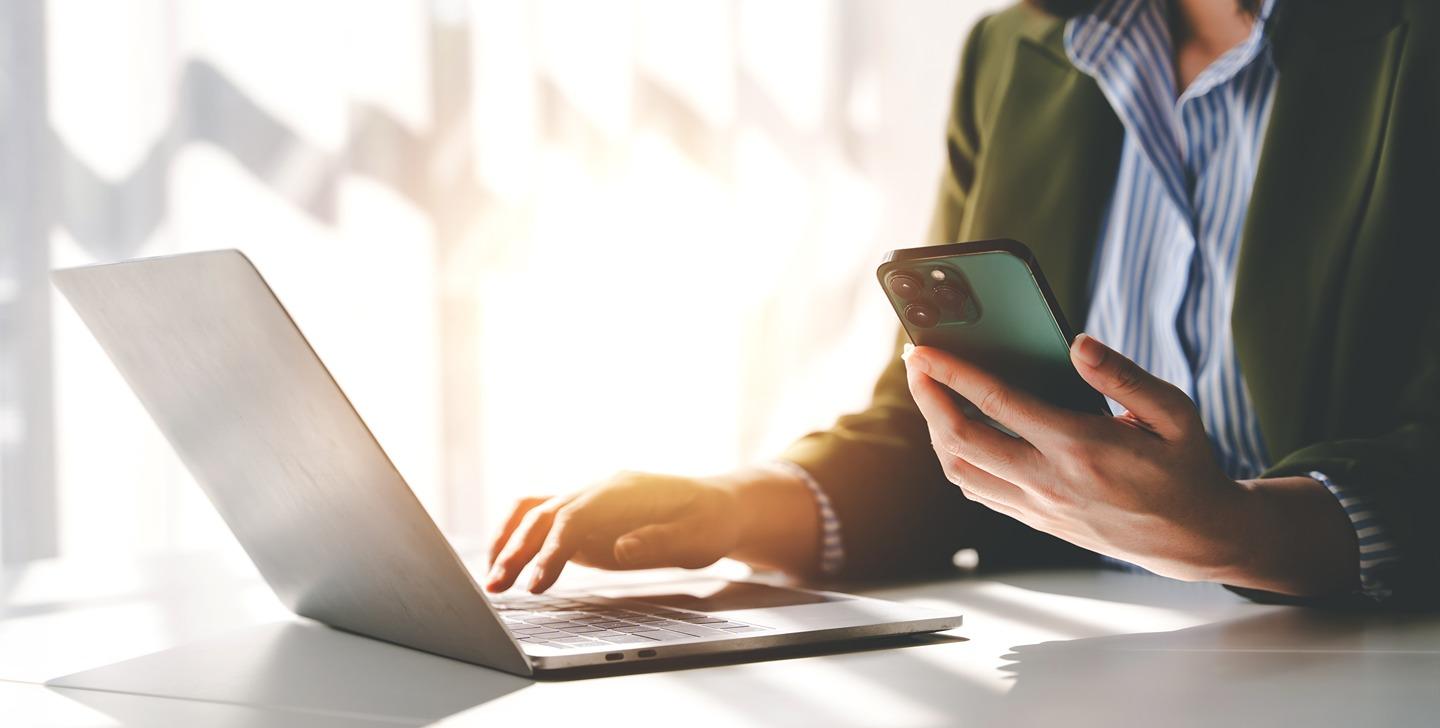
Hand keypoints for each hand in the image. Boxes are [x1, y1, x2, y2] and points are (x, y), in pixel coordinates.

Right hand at [485, 472, 743, 593]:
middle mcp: (597, 489)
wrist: (717, 506)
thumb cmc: (709, 523)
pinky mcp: (583, 516)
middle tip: (497, 588)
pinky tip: (507, 565)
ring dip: (507, 541)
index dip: (551, 550)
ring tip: (492, 581)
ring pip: (533, 511)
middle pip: (544, 513)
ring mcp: (587, 499)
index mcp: (623, 491)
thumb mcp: (697, 538)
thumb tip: (620, 548)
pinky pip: (540, 518)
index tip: (535, 583)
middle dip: (516, 550)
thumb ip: (659, 541)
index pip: (574, 517)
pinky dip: (517, 537)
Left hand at [903, 333, 1248, 581]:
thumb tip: (1078, 343)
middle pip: (961, 440)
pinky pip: (979, 491)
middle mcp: (1050, 481)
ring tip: (930, 394)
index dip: (953, 373)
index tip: (924, 349)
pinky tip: (956, 433)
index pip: (998, 404)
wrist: (1194, 537)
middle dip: (927, 398)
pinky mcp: (1037, 520)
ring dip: (935, 431)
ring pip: (961, 471)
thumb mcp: (1174, 413)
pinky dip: (956, 459)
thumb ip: (1125, 376)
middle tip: (914, 364)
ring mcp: (1039, 506)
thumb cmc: (1184, 465)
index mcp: (1081, 447)